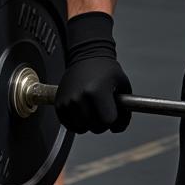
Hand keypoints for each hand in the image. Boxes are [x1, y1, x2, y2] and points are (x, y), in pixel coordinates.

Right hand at [54, 12, 131, 132]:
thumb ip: (126, 107)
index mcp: (96, 91)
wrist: (86, 55)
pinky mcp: (59, 105)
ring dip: (90, 123)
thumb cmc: (105, 68)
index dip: (115, 120)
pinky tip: (83, 110)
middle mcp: (79, 97)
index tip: (115, 113)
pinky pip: (70, 125)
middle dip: (103, 122)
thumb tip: (120, 126)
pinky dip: (78, 123)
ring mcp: (68, 102)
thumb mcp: (122, 83)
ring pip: (82, 129)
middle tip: (104, 109)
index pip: (108, 121)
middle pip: (95, 127)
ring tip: (93, 108)